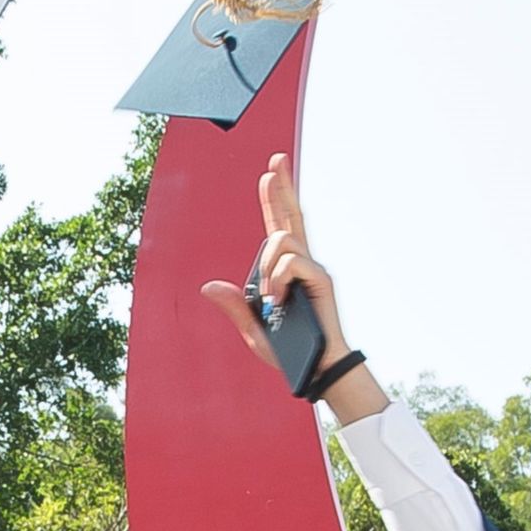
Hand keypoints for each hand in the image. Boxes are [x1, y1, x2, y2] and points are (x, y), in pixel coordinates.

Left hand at [198, 155, 373, 418]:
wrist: (315, 370)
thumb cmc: (288, 351)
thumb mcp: (251, 328)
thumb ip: (234, 306)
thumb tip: (208, 286)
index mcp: (285, 271)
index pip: (278, 227)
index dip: (274, 200)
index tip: (270, 173)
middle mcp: (302, 263)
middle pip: (292, 217)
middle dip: (282, 188)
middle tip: (276, 160)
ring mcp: (313, 269)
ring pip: (282, 241)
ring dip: (267, 267)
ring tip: (269, 299)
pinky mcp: (321, 279)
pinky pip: (292, 263)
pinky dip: (277, 280)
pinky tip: (277, 301)